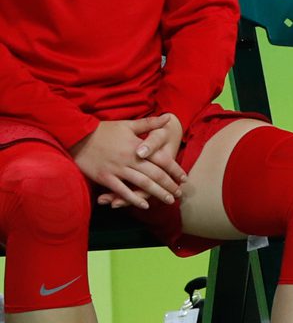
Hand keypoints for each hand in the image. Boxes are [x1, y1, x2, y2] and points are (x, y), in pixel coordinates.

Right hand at [71, 117, 185, 209]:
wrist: (77, 136)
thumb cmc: (104, 130)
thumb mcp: (128, 125)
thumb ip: (149, 124)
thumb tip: (168, 118)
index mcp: (138, 146)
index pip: (162, 159)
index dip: (175, 170)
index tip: (184, 178)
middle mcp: (130, 159)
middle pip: (155, 174)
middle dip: (169, 185)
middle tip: (179, 194)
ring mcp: (118, 169)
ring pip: (142, 184)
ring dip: (157, 193)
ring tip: (168, 200)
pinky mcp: (105, 177)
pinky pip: (122, 190)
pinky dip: (133, 198)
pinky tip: (144, 205)